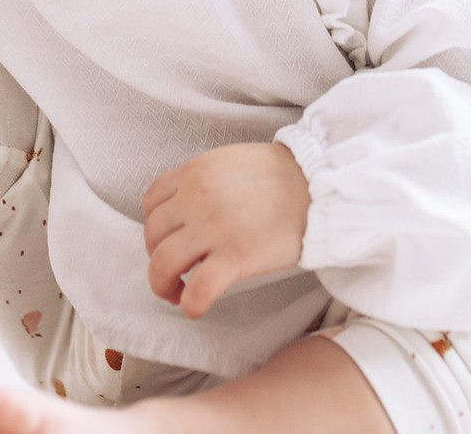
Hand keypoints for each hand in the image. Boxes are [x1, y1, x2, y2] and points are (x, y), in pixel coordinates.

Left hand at [141, 142, 309, 318]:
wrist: (318, 183)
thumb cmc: (282, 175)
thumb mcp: (229, 163)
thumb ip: (203, 182)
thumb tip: (188, 211)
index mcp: (195, 173)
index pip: (152, 203)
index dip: (157, 226)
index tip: (170, 239)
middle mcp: (196, 199)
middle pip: (152, 235)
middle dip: (157, 257)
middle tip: (174, 270)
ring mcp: (213, 229)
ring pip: (162, 264)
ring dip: (162, 284)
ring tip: (176, 293)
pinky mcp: (235, 257)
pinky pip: (197, 290)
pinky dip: (190, 304)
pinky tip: (196, 307)